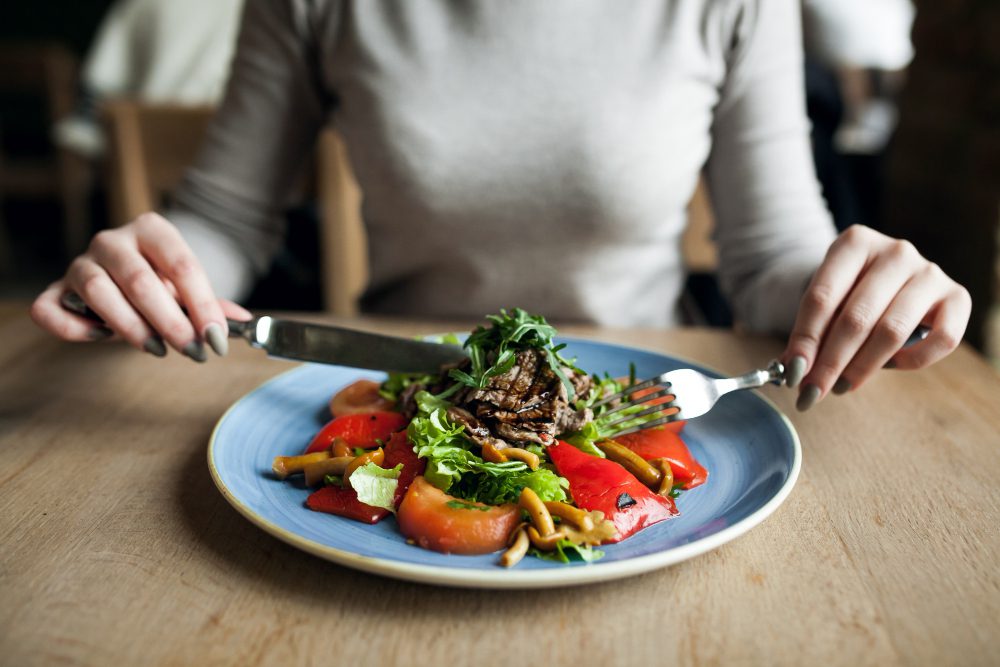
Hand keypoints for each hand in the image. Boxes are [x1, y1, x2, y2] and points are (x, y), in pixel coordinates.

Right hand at [30, 213, 250, 359]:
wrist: (125, 274)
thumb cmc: (161, 282)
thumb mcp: (189, 288)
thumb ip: (212, 305)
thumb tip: (243, 322)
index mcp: (152, 230)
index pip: (181, 265)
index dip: (202, 305)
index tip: (218, 338)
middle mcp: (112, 240)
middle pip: (140, 280)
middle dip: (171, 322)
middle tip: (193, 351)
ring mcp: (80, 263)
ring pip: (96, 290)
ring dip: (130, 326)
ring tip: (157, 349)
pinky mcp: (56, 289)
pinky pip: (49, 308)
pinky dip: (74, 327)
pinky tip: (102, 337)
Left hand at [782, 225, 970, 409]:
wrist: (891, 275)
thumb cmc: (851, 291)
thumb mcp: (826, 300)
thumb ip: (811, 331)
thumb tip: (793, 369)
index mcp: (855, 242)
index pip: (822, 298)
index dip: (805, 340)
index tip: (792, 374)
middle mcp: (896, 252)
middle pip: (856, 318)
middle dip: (830, 362)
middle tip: (812, 392)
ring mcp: (930, 272)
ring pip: (892, 331)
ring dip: (862, 367)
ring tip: (841, 386)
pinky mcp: (958, 296)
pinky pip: (941, 340)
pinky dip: (912, 360)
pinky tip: (891, 365)